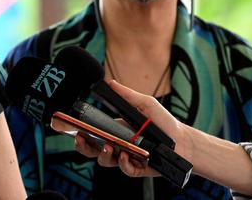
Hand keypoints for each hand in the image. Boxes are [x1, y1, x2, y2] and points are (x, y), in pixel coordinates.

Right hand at [73, 80, 191, 177]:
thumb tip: (110, 82)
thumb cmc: (163, 123)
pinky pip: (124, 169)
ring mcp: (125, 157)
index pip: (91, 132)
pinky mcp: (136, 168)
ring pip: (104, 160)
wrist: (183, 140)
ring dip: (103, 154)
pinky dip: (122, 163)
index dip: (78, 130)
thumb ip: (126, 95)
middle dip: (82, 145)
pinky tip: (125, 155)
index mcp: (114, 130)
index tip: (67, 125)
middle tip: (82, 137)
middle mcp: (117, 145)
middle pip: (91, 149)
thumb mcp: (145, 104)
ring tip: (109, 145)